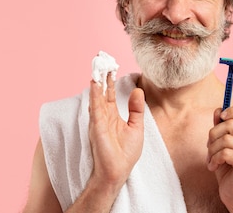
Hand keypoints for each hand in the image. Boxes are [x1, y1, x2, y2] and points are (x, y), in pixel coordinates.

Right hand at [88, 74, 144, 189]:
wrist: (117, 172)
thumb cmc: (125, 154)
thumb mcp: (136, 128)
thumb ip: (136, 109)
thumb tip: (138, 91)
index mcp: (112, 116)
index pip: (110, 94)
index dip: (110, 80)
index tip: (111, 66)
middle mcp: (103, 116)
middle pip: (101, 92)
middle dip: (101, 76)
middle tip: (101, 59)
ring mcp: (99, 120)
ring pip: (97, 96)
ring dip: (96, 82)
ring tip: (97, 67)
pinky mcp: (97, 126)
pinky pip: (95, 107)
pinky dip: (95, 95)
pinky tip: (95, 84)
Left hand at [207, 106, 232, 210]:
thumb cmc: (228, 168)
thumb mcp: (222, 145)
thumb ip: (221, 128)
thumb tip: (218, 110)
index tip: (221, 116)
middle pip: (229, 125)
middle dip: (212, 135)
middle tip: (210, 148)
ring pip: (224, 140)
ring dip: (211, 150)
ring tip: (211, 160)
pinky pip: (225, 153)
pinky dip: (214, 159)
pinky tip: (213, 167)